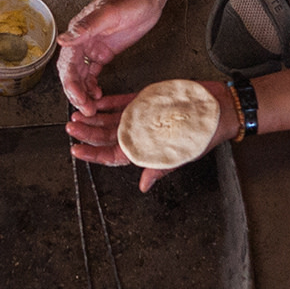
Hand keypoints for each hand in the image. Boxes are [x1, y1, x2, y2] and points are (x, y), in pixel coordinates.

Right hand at [57, 0, 165, 114]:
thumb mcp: (108, 12)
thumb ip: (86, 27)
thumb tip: (63, 40)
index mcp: (79, 31)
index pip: (67, 63)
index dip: (71, 84)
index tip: (79, 99)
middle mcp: (82, 41)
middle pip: (72, 73)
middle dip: (76, 93)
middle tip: (86, 110)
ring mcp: (93, 47)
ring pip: (81, 75)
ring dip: (83, 92)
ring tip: (91, 107)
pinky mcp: (104, 51)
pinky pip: (93, 72)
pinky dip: (92, 85)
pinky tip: (97, 95)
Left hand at [66, 81, 238, 191]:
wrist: (219, 108)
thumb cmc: (203, 134)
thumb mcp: (180, 155)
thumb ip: (159, 168)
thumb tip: (143, 186)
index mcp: (145, 150)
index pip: (112, 155)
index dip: (93, 154)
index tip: (76, 150)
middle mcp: (139, 134)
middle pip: (107, 137)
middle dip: (87, 133)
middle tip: (70, 127)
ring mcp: (140, 118)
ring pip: (110, 120)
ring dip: (93, 118)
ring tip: (77, 114)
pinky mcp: (145, 102)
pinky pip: (121, 103)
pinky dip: (107, 102)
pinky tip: (95, 102)